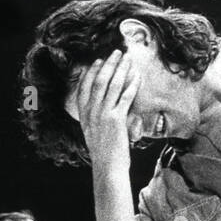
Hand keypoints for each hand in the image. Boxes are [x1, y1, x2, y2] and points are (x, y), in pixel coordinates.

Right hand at [68, 50, 139, 169]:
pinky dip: (132, 84)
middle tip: (116, 52)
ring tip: (127, 58)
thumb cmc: (103, 153)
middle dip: (108, 64)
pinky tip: (137, 75)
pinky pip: (125, 96)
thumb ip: (94, 119)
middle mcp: (91, 113)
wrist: (107, 168)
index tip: (98, 61)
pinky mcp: (116, 120)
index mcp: (83, 116)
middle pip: (99, 81)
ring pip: (111, 85)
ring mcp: (103, 116)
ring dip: (120, 68)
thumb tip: (100, 106)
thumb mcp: (92, 134)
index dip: (91, 72)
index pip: (83, 88)